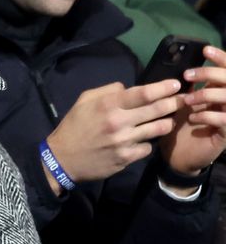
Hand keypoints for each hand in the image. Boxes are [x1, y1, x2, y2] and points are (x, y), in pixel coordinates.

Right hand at [44, 79, 181, 191]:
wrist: (62, 159)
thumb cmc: (73, 126)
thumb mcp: (83, 101)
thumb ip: (107, 91)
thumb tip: (128, 88)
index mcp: (107, 105)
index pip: (143, 93)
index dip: (163, 87)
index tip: (175, 84)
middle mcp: (118, 122)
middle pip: (157, 110)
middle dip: (174, 103)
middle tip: (181, 100)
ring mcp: (124, 141)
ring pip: (159, 129)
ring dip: (166, 123)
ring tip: (165, 121)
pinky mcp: (126, 158)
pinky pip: (148, 147)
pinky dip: (147, 143)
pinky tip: (140, 141)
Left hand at [160, 45, 225, 178]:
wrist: (179, 156)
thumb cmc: (181, 125)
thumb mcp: (184, 102)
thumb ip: (189, 86)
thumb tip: (182, 66)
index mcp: (221, 92)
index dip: (222, 58)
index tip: (205, 49)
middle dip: (211, 73)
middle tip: (188, 75)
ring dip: (207, 95)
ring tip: (187, 100)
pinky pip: (224, 120)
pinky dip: (208, 115)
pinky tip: (194, 117)